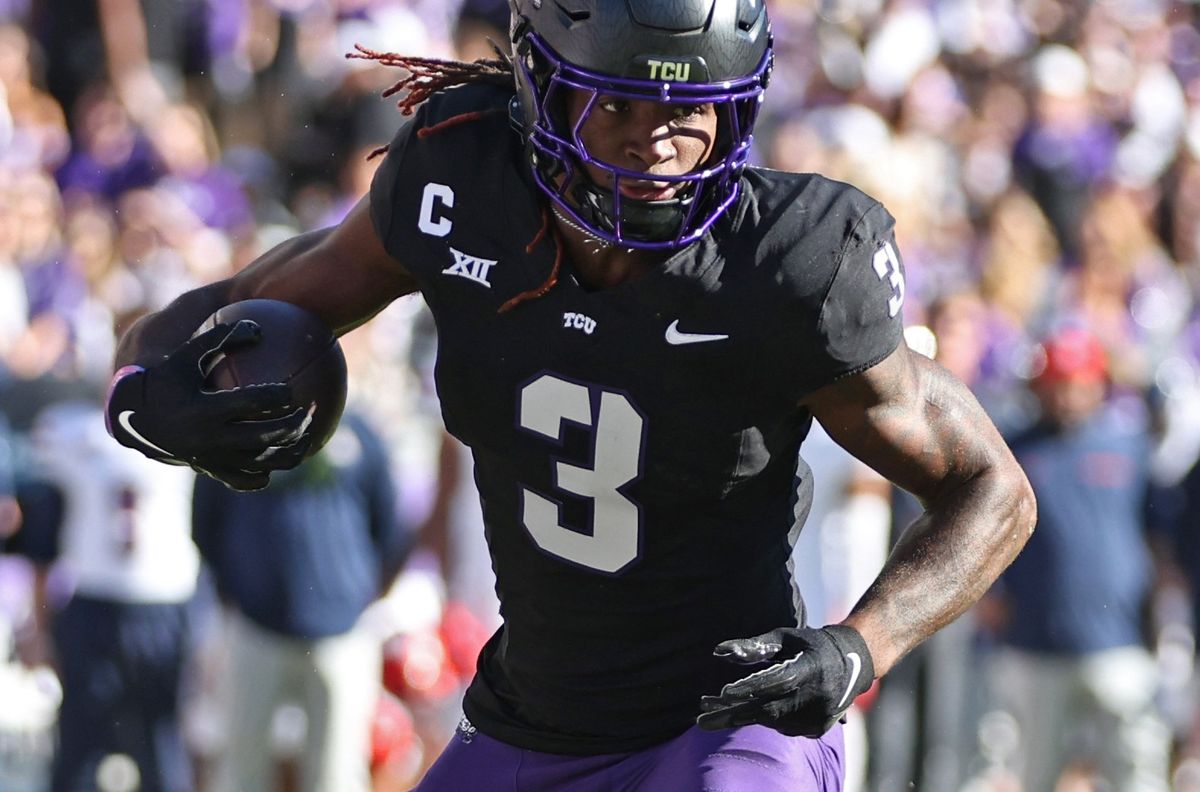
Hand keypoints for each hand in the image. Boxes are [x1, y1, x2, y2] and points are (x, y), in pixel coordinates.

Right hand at [106, 320, 311, 489]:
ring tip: (309, 437)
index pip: (252, 402)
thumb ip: (220, 337)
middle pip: (265, 436)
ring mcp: (213, 459)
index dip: (278, 395)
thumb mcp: (186, 354)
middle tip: (310, 411)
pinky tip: (281, 457)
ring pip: (263, 463)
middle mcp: (210, 438)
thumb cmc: (165, 380)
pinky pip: (247, 481)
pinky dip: (267, 472)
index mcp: (204, 408)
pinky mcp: (212, 471)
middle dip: (294, 424)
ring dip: (291, 451)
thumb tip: (258, 328)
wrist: (133, 420)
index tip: (293, 389)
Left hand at [697, 625, 873, 736]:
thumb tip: (718, 651)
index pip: (776, 680)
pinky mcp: (819, 728)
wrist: (855, 661)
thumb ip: (754, 646)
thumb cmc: (810, 644)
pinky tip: (757, 709)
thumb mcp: (784, 638)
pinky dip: (767, 720)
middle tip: (702, 718)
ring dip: (746, 715)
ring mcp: (820, 714)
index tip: (722, 692)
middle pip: (768, 709)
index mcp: (810, 667)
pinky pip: (784, 729)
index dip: (749, 687)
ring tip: (720, 710)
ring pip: (773, 721)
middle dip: (733, 713)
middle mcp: (818, 695)